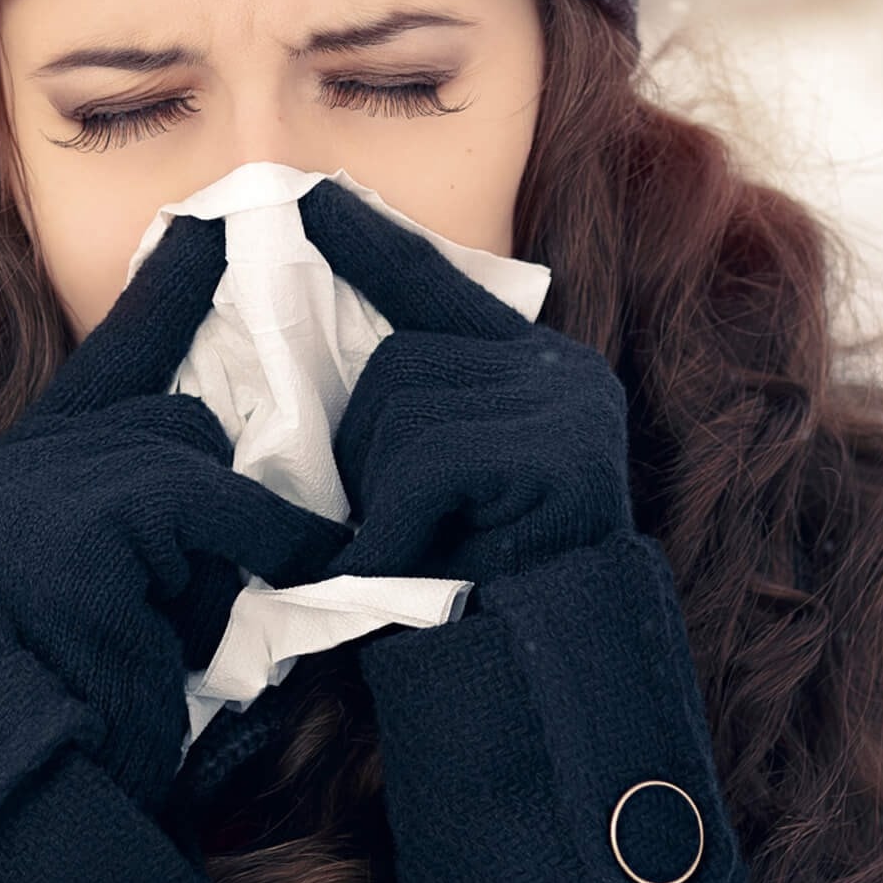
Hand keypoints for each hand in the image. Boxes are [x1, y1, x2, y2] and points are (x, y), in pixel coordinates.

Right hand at [0, 210, 352, 813]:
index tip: (209, 225)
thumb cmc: (126, 665)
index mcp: (36, 457)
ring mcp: (41, 485)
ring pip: (194, 450)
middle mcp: (24, 457)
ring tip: (189, 602)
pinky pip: (207, 495)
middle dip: (215, 493)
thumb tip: (227, 420)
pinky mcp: (79, 522)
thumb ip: (164, 480)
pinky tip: (260, 579)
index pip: (116, 351)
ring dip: (227, 528)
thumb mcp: (151, 555)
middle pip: (176, 413)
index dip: (168, 291)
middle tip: (192, 580)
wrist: (74, 757)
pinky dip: (255, 534)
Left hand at [294, 178, 634, 587]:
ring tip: (424, 553)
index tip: (314, 199)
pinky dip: (391, 527)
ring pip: (400, 414)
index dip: (372, 248)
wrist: (550, 682)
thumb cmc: (474, 590)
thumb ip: (407, 418)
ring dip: (381, 499)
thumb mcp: (431, 490)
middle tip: (394, 530)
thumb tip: (322, 375)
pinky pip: (421, 466)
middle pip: (397, 366)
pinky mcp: (556, 454)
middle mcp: (563, 373)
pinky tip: (407, 568)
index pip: (440, 287)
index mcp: (539, 370)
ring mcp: (568, 408)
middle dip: (364, 455)